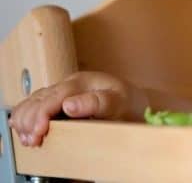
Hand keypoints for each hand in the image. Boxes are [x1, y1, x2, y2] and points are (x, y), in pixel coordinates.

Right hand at [9, 71, 144, 145]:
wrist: (135, 103)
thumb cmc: (128, 103)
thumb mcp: (118, 103)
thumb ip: (96, 103)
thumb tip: (69, 105)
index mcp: (83, 82)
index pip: (54, 96)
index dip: (41, 115)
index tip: (38, 132)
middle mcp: (70, 84)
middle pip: (39, 99)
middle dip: (30, 120)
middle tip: (32, 140)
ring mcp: (64, 90)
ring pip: (34, 100)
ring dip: (25, 119)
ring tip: (27, 138)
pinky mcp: (60, 99)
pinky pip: (36, 104)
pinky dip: (26, 116)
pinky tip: (23, 129)